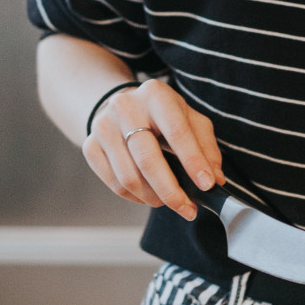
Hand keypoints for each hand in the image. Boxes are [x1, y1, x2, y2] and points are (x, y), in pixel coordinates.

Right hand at [82, 79, 222, 220]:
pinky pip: (114, 184)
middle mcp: (125, 107)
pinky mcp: (90, 146)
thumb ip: (206, 147)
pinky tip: (149, 195)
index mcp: (155, 94)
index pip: (177, 132)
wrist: (122, 106)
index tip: (206, 186)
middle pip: (148, 159)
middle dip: (171, 191)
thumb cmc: (162, 116)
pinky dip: (136, 197)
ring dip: (154, 198)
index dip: (193, 162)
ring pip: (129, 177)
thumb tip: (214, 179)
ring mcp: (103, 127)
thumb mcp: (189, 119)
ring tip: (169, 200)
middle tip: (188, 209)